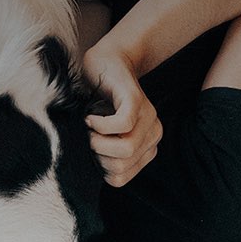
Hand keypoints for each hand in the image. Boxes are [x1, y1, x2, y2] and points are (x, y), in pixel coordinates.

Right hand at [82, 44, 161, 186]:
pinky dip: (100, 125)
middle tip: (88, 135)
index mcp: (146, 148)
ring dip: (97, 141)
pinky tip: (90, 116)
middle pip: (121, 166)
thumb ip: (103, 158)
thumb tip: (91, 175)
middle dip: (96, 155)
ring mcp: (148, 118)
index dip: (98, 167)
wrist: (104, 63)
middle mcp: (152, 135)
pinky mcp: (136, 100)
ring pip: (125, 150)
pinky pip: (122, 126)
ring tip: (88, 126)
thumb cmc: (96, 104)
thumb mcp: (100, 138)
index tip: (91, 146)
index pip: (119, 178)